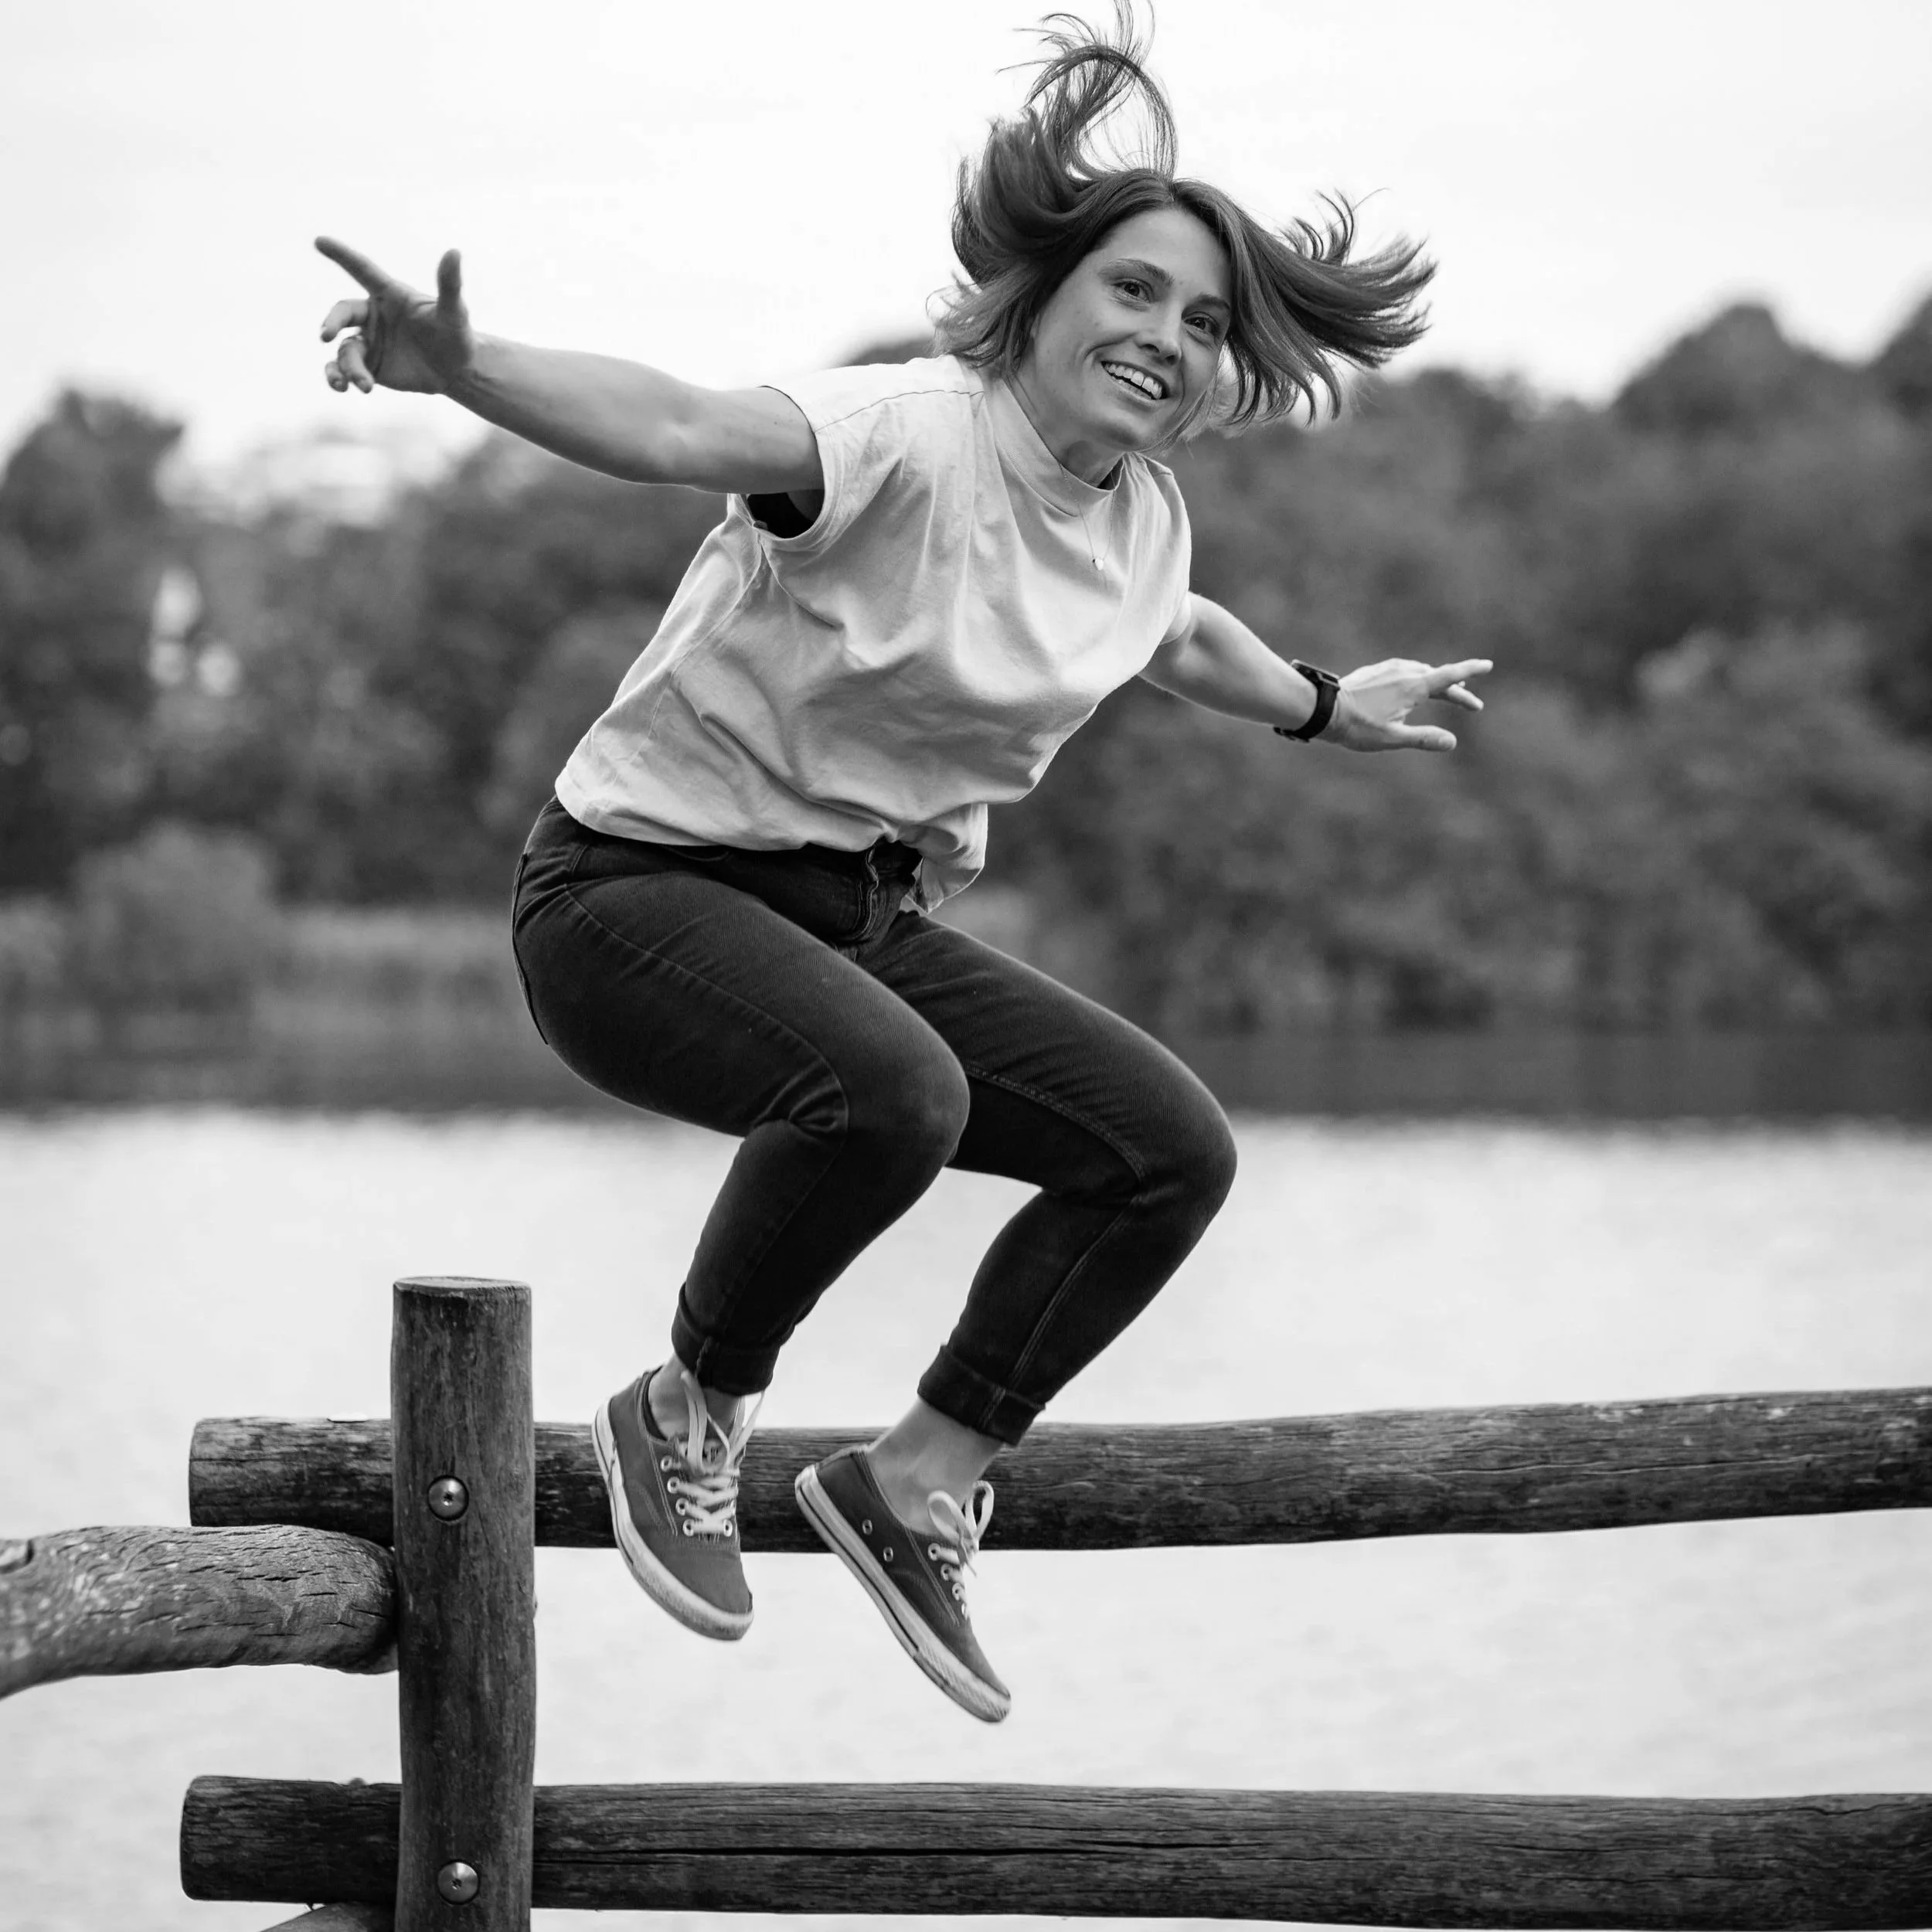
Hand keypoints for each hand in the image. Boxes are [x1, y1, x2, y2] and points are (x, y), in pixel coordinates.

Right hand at [316, 237, 473, 395]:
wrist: (455, 371)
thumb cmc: (455, 334)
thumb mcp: (454, 312)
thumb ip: (450, 284)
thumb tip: (455, 251)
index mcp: (389, 294)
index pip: (362, 270)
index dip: (342, 256)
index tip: (319, 241)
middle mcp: (373, 315)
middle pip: (343, 312)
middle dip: (332, 321)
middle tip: (325, 335)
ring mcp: (368, 340)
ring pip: (345, 348)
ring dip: (348, 366)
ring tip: (365, 385)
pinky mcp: (368, 365)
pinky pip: (343, 368)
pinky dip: (339, 377)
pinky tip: (342, 387)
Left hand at [1327, 657, 1492, 752]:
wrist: (1324, 708)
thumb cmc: (1357, 727)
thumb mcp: (1394, 738)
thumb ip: (1424, 739)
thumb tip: (1451, 742)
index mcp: (1414, 686)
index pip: (1450, 676)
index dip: (1471, 671)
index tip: (1488, 666)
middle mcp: (1404, 672)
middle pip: (1439, 678)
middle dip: (1458, 692)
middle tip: (1473, 706)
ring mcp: (1389, 668)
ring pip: (1422, 673)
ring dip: (1438, 683)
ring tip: (1449, 690)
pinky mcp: (1376, 671)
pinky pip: (1405, 671)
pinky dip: (1419, 678)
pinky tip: (1415, 685)